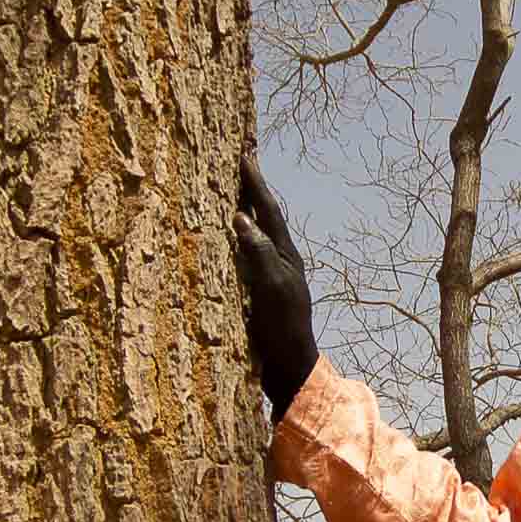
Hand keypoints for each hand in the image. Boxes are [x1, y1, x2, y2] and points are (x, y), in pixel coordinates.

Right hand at [234, 157, 319, 413]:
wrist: (291, 368)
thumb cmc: (283, 331)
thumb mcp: (272, 290)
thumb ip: (259, 253)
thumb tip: (241, 217)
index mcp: (285, 255)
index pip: (268, 210)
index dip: (255, 183)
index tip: (245, 153)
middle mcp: (280, 259)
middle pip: (265, 214)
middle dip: (253, 185)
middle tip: (245, 155)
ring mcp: (271, 274)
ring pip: (258, 230)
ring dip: (247, 205)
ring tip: (236, 184)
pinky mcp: (260, 289)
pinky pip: (248, 250)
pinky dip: (239, 232)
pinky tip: (230, 232)